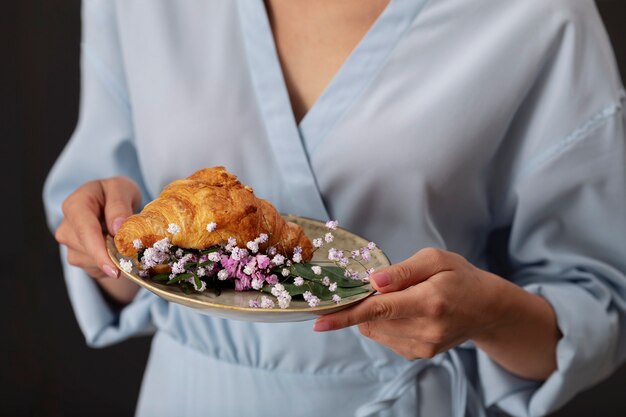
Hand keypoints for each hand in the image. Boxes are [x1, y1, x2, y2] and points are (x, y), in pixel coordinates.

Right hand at [55, 176, 141, 302]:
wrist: (110, 201)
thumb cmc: (115, 192)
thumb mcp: (121, 189)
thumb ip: (119, 205)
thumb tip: (117, 228)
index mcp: (75, 205)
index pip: (85, 232)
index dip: (99, 252)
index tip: (115, 270)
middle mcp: (66, 227)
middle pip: (89, 250)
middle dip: (112, 254)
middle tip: (133, 246)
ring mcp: (69, 245)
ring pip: (92, 263)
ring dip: (112, 258)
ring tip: (122, 241)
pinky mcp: (77, 257)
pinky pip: (95, 268)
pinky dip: (110, 263)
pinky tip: (115, 249)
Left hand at [314, 248, 500, 357]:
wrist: (487, 309)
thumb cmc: (460, 277)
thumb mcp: (436, 259)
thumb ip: (402, 271)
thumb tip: (373, 283)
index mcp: (430, 302)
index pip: (378, 310)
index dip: (346, 315)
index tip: (319, 321)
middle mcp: (425, 330)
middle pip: (372, 321)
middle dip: (362, 304)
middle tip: (379, 287)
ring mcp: (423, 347)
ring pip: (375, 331)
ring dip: (374, 314)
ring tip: (402, 298)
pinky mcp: (419, 354)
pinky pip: (385, 338)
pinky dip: (384, 323)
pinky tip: (406, 311)